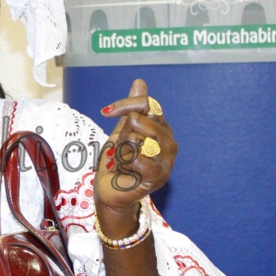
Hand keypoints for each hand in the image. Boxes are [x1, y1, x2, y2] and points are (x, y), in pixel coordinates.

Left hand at [95, 79, 176, 221]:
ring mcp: (167, 160)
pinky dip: (124, 164)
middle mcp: (169, 142)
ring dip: (122, 150)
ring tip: (124, 161)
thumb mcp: (122, 130)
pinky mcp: (160, 176)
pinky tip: (127, 171)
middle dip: (122, 134)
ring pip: (136, 139)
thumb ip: (132, 109)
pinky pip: (136, 157)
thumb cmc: (117, 162)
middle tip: (121, 150)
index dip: (125, 105)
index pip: (148, 104)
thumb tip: (140, 82)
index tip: (105, 112)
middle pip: (139, 120)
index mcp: (162, 128)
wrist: (110, 192)